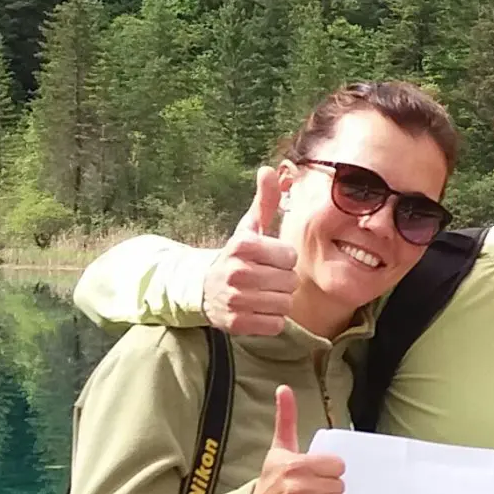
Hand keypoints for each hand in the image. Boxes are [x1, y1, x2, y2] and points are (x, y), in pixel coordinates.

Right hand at [203, 165, 297, 337]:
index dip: (284, 259)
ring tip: (263, 293)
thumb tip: (269, 169)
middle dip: (283, 280)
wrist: (203, 289)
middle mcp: (236, 272)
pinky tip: (258, 309)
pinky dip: (271, 319)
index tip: (270, 259)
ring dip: (278, 300)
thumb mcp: (249, 227)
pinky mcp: (236, 324)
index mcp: (242, 245)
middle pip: (290, 281)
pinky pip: (275, 324)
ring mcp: (235, 300)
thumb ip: (265, 200)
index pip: (290, 257)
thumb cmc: (236, 256)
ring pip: (284, 304)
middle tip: (266, 278)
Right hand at [249, 386, 344, 493]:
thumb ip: (286, 417)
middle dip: (331, 488)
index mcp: (293, 463)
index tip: (319, 473)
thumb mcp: (279, 447)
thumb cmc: (272, 479)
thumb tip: (284, 388)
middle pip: (339, 485)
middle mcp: (294, 485)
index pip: (337, 465)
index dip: (331, 470)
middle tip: (317, 490)